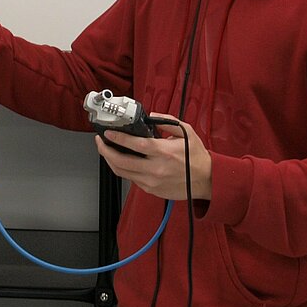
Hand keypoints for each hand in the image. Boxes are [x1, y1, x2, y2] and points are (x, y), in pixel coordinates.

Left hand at [96, 115, 212, 200]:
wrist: (207, 180)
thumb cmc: (196, 156)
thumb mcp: (186, 132)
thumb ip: (167, 121)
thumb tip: (151, 116)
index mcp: (163, 152)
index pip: (134, 145)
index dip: (117, 138)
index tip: (107, 133)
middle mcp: (155, 168)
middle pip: (121, 161)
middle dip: (105, 151)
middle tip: (100, 141)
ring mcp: (152, 182)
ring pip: (122, 172)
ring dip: (110, 160)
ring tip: (106, 150)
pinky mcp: (151, 190)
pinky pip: (132, 179)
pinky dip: (123, 169)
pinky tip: (122, 160)